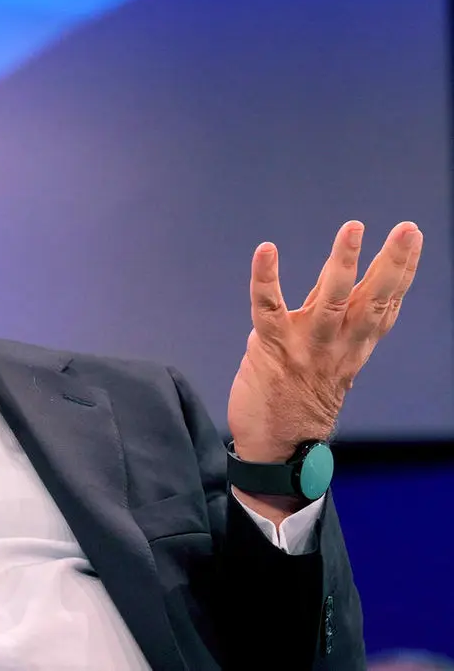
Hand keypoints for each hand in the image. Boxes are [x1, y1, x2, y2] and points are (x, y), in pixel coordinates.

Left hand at [228, 220, 422, 465]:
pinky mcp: (272, 347)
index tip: (412, 239)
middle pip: (372, 300)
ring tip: (354, 228)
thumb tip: (326, 287)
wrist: (277, 450)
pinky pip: (268, 306)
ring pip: (330, 299)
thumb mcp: (324, 364)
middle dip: (392, 262)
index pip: (384, 307)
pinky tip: (267, 250)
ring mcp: (306, 346)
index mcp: (352, 349)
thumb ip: (324, 325)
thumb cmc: (296, 405)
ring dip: (343, 262)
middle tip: (407, 228)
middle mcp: (336, 346)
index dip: (401, 272)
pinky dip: (267, 277)